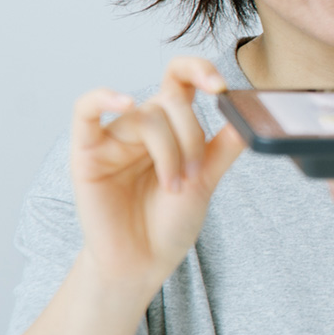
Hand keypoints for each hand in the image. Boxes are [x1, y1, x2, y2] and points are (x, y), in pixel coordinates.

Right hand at [70, 57, 245, 291]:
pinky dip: (103, 98)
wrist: (143, 262)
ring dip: (169, 152)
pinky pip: (85, 111)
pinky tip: (123, 101)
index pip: (181, 80)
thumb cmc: (170, 222)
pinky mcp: (87, 154)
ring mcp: (113, 139)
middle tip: (193, 176)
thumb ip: (226, 145)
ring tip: (173, 186)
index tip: (221, 87)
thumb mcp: (208, 180)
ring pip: (147, 116)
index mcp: (171, 127)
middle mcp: (142, 127)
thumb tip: (248, 112)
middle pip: (170, 102)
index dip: (200, 72)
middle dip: (191, 138)